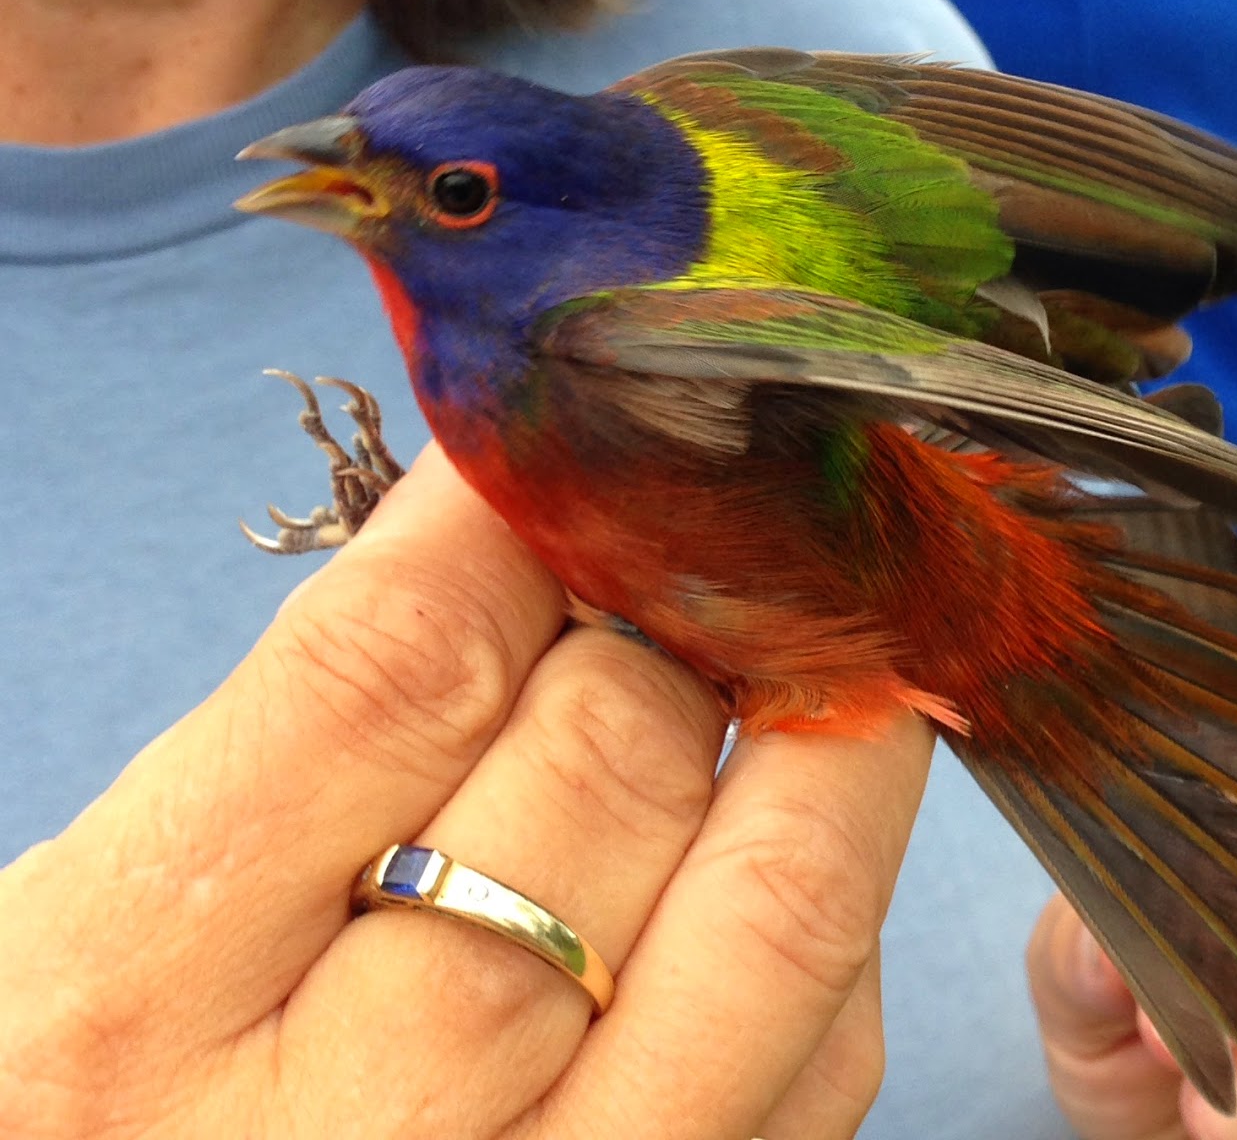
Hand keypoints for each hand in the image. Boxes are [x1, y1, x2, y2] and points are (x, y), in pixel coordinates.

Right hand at [0, 445, 933, 1138]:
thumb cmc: (135, 1107)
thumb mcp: (125, 922)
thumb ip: (311, 741)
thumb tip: (516, 526)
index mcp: (132, 1003)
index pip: (394, 670)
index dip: (519, 516)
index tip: (576, 440)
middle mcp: (359, 1130)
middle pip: (606, 762)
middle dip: (678, 603)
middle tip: (704, 533)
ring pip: (774, 903)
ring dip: (828, 719)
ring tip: (817, 630)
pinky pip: (828, 1043)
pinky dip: (835, 895)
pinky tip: (794, 828)